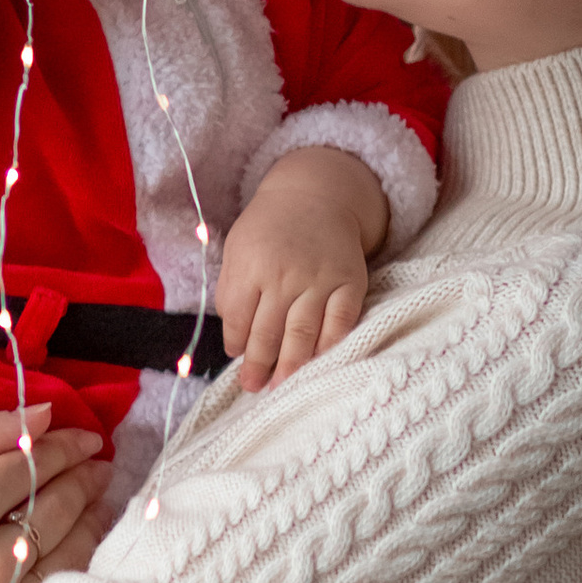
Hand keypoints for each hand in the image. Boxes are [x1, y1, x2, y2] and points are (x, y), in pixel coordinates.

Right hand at [0, 408, 107, 582]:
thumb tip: (44, 415)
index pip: (31, 464)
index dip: (63, 444)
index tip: (83, 434)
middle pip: (59, 503)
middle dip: (85, 474)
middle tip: (98, 458)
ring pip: (73, 546)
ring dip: (92, 512)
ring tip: (98, 492)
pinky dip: (80, 555)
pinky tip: (81, 536)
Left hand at [215, 144, 387, 392]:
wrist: (316, 195)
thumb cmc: (269, 228)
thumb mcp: (237, 248)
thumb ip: (232, 289)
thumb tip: (234, 337)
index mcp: (252, 265)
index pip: (239, 319)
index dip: (236, 344)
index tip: (237, 357)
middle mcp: (286, 275)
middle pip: (269, 333)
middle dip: (258, 366)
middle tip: (253, 386)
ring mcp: (320, 280)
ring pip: (303, 334)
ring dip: (290, 366)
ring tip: (280, 385)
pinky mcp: (350, 282)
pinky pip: (340, 323)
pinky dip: (329, 346)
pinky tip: (319, 362)